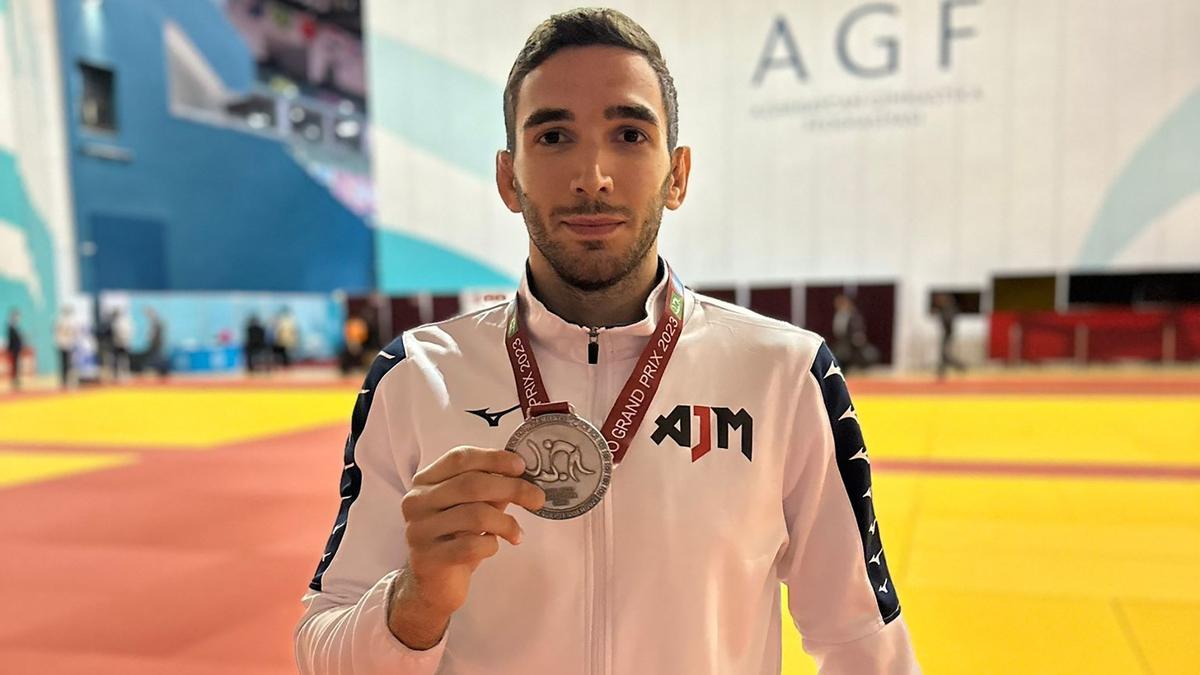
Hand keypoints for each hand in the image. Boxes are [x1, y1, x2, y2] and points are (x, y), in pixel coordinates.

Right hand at [387, 446, 544, 647]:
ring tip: (518, 534)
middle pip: (471, 484)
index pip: (460, 458)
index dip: (493, 458)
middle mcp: (417, 501)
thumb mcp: (473, 506)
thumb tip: (524, 474)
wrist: (433, 584)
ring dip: (506, 523)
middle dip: (512, 488)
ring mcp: (419, 529)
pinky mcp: (428, 558)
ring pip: (475, 515)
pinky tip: (493, 547)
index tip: (521, 467)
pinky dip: (491, 545)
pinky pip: (471, 545)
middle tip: (537, 498)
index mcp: (426, 481)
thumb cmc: (456, 538)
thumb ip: (491, 488)